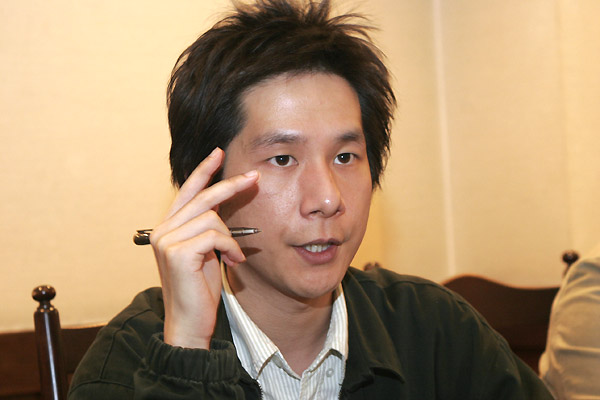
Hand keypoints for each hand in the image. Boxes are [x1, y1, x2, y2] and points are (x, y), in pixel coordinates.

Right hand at [150, 148, 258, 348]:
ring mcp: (167, 241)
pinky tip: (232, 262)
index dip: (203, 171)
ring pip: (212, 218)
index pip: (186, 191)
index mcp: (167, 228)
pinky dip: (231, 248)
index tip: (218, 153)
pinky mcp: (177, 253)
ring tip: (234, 257)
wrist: (190, 322)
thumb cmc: (199, 289)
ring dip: (231, 238)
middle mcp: (162, 231)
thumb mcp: (205, 251)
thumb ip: (207, 226)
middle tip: (254, 177)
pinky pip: (216, 236)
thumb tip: (222, 202)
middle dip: (231, 185)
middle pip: (202, 197)